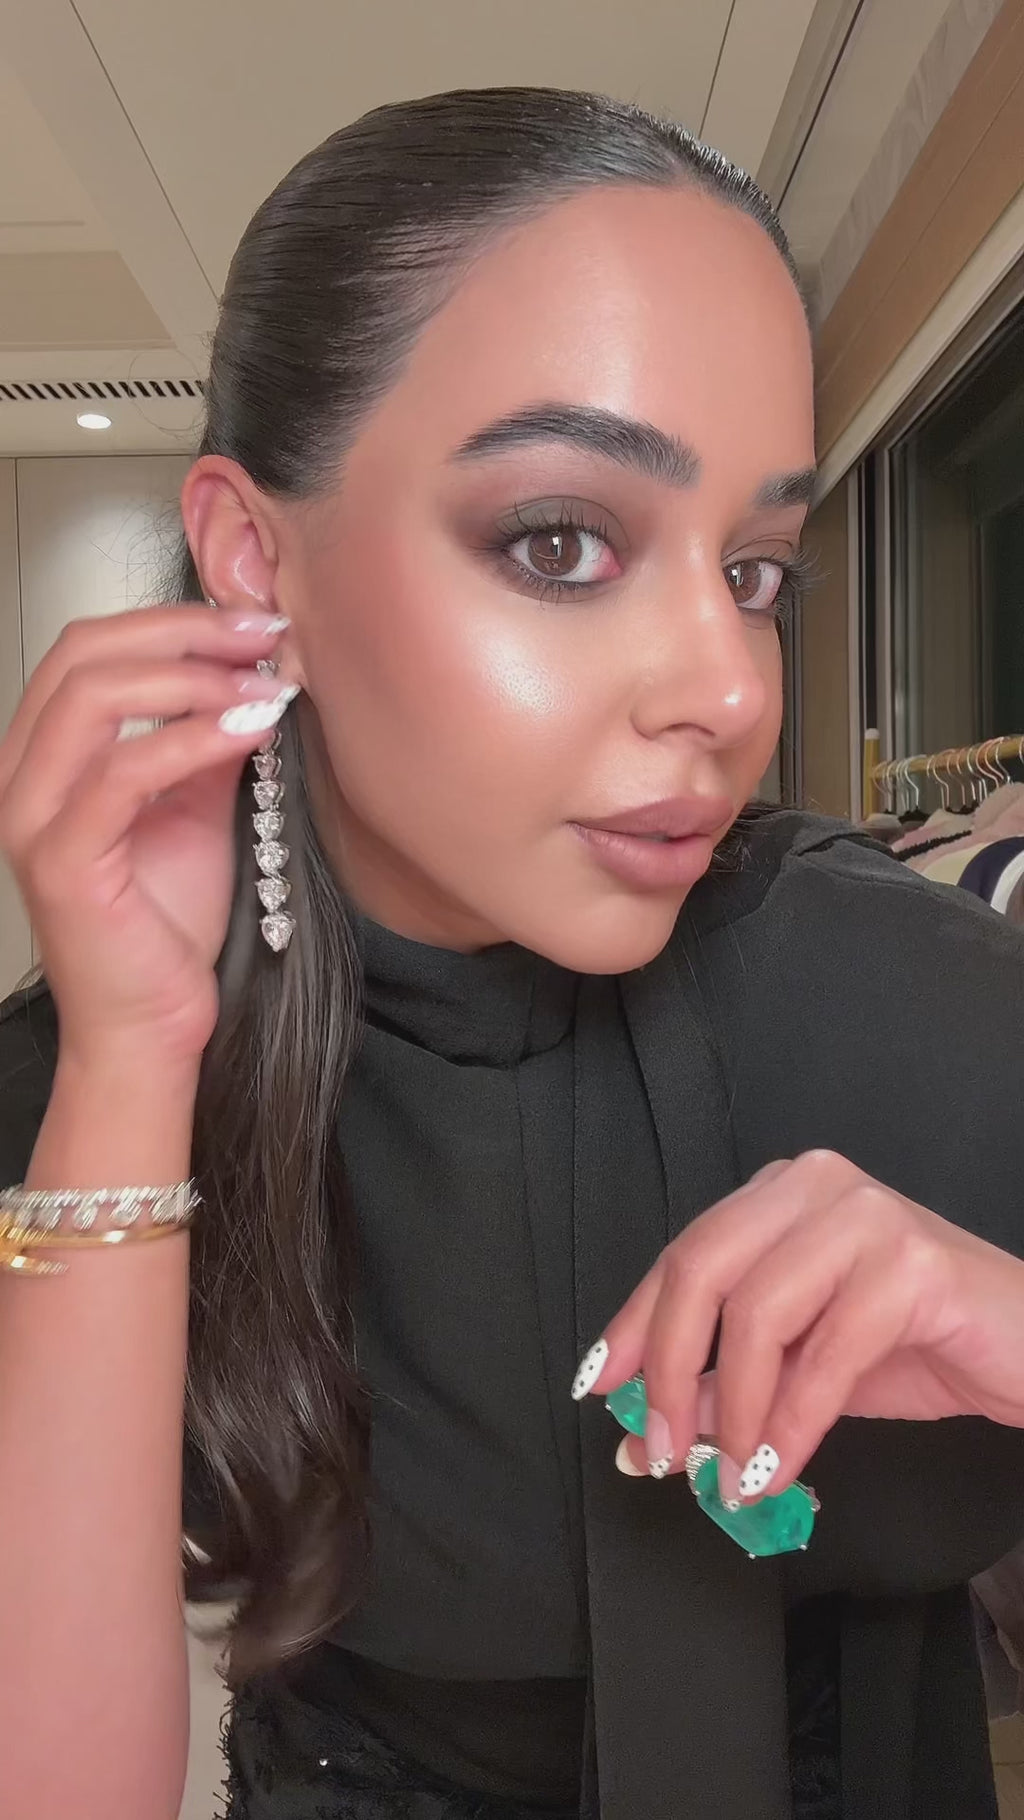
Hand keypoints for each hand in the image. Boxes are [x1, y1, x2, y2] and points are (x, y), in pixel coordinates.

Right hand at [0, 603, 294, 1067]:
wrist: (150, 1027)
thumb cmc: (165, 928)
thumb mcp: (195, 808)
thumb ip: (203, 740)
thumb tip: (248, 673)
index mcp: (44, 756)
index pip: (89, 647)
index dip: (173, 618)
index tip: (256, 621)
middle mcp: (20, 776)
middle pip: (83, 653)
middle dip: (184, 630)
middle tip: (265, 635)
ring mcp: (31, 816)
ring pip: (93, 697)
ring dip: (192, 675)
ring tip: (265, 682)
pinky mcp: (61, 859)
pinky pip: (123, 770)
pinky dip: (192, 737)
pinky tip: (250, 729)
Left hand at [578, 1151, 1023, 1495]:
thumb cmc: (921, 1346)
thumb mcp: (801, 1367)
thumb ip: (726, 1385)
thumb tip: (641, 1435)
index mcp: (780, 1195)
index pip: (682, 1255)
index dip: (632, 1325)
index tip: (597, 1388)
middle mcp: (814, 1185)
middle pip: (702, 1269)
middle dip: (667, 1370)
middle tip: (661, 1452)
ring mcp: (865, 1215)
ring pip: (756, 1313)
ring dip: (734, 1411)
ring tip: (730, 1477)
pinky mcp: (912, 1263)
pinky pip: (825, 1355)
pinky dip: (791, 1426)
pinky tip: (778, 1472)